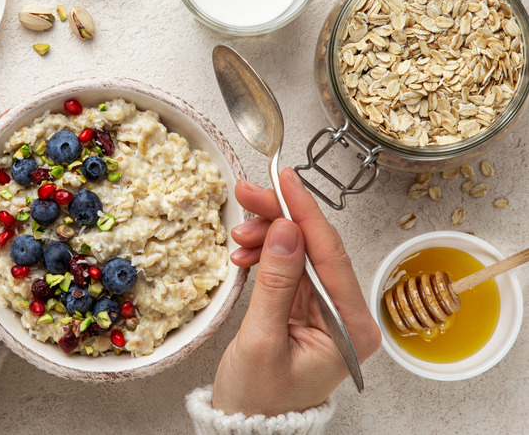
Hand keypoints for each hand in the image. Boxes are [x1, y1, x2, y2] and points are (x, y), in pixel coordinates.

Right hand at [212, 168, 380, 415]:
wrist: (249, 425)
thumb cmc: (259, 398)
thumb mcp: (262, 340)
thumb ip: (277, 283)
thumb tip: (286, 230)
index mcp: (352, 327)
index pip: (332, 255)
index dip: (306, 213)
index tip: (285, 181)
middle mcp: (347, 314)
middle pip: (317, 247)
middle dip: (281, 218)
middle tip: (248, 193)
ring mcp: (327, 309)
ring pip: (300, 252)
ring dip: (269, 235)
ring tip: (238, 234)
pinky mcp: (306, 307)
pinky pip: (288, 267)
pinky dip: (265, 254)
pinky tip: (245, 252)